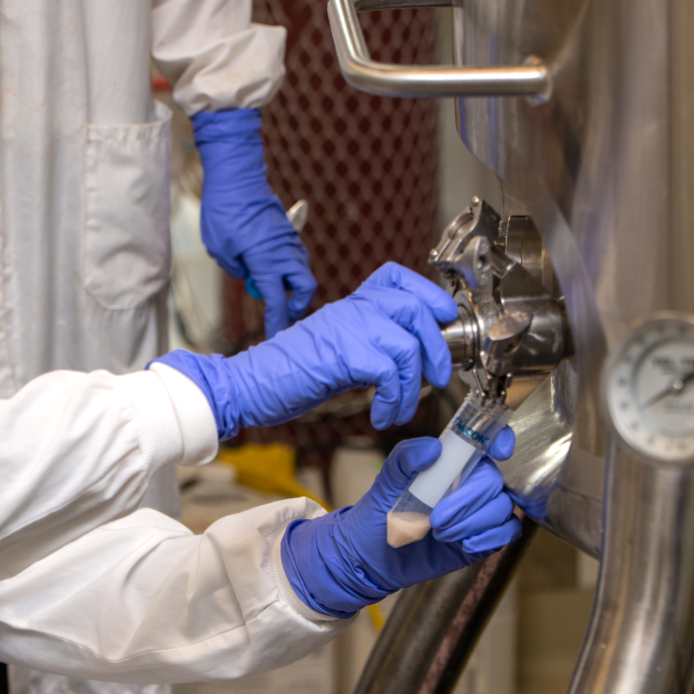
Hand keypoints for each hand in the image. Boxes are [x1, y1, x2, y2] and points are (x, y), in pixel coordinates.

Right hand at [152, 261, 457, 436]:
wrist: (248, 385)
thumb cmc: (288, 375)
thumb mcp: (335, 348)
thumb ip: (367, 342)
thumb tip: (410, 359)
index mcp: (350, 303)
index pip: (397, 277)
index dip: (430, 294)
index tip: (444, 318)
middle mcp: (351, 307)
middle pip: (416, 309)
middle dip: (436, 347)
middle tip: (437, 377)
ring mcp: (346, 327)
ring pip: (407, 344)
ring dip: (414, 385)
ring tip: (401, 407)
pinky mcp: (342, 354)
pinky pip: (389, 373)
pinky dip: (394, 400)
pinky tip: (382, 416)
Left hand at [192, 108, 317, 337]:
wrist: (236, 175)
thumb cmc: (224, 212)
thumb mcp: (220, 250)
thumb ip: (237, 268)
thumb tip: (249, 273)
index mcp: (267, 262)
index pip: (276, 302)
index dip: (276, 322)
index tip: (274, 336)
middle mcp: (284, 253)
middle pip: (304, 288)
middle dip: (297, 306)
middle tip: (281, 315)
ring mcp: (289, 240)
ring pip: (301, 271)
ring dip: (292, 286)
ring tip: (272, 291)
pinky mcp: (286, 231)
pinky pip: (294, 257)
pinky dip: (287, 269)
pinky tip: (269, 269)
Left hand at [280, 432, 519, 617]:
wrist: (372, 556)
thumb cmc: (378, 514)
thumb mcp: (384, 484)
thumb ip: (403, 460)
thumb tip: (433, 448)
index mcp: (449, 464)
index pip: (486, 444)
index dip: (502, 441)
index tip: (499, 453)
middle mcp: (468, 485)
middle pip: (494, 482)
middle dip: (468, 500)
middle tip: (436, 519)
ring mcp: (477, 513)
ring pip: (502, 508)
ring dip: (474, 522)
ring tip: (440, 533)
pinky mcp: (480, 539)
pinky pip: (507, 532)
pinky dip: (491, 537)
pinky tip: (466, 545)